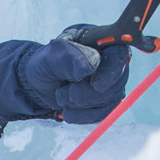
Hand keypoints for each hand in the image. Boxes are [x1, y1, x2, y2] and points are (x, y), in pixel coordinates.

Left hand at [0, 30, 129, 125]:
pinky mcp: (106, 102)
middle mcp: (112, 64)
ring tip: (62, 95)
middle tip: (64, 91)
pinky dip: (82, 116)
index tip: (95, 85)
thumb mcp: (51, 55)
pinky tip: (68, 111)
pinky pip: (102, 115)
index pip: (119, 58)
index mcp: (103, 43)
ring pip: (108, 103)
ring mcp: (112, 84)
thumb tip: (91, 66)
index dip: (110, 74)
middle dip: (85, 94)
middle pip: (114, 85)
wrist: (41, 82)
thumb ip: (69, 57)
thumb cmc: (47, 62)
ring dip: (80, 105)